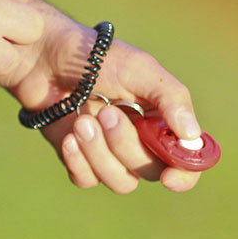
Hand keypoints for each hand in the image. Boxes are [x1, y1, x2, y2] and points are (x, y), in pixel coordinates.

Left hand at [0, 2, 204, 192]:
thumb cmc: (98, 58)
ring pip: (121, 181)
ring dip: (100, 153)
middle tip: (105, 112)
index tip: (170, 176)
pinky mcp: (81, 160)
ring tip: (81, 120)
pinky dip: (78, 162)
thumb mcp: (141, 70)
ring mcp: (112, 154)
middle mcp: (144, 143)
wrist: (45, 57)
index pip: (188, 161)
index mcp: (165, 121)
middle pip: (151, 171)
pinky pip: (88, 180)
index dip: (185, 174)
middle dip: (126, 145)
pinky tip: (68, 136)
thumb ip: (172, 99)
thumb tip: (192, 136)